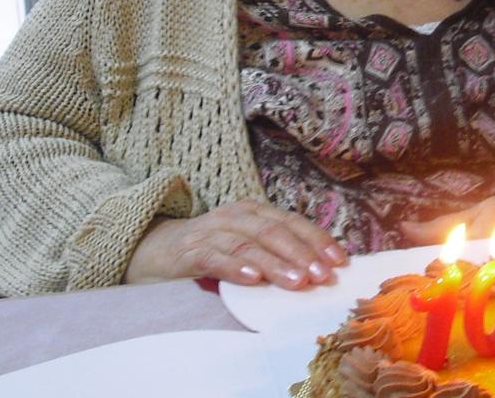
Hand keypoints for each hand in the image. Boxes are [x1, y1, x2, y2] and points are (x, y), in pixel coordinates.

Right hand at [124, 199, 347, 289]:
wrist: (153, 250)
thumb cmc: (210, 252)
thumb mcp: (245, 247)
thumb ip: (274, 254)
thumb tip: (317, 273)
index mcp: (254, 212)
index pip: (292, 222)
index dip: (317, 240)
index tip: (340, 261)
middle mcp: (235, 216)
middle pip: (274, 231)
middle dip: (302, 253)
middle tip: (323, 275)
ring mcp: (211, 231)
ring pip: (249, 244)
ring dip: (276, 263)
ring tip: (298, 281)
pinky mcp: (189, 251)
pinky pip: (215, 257)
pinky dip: (235, 267)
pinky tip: (253, 279)